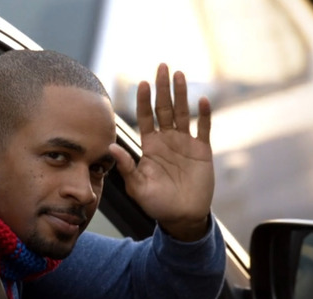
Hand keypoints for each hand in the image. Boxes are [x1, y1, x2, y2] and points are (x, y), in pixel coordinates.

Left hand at [109, 63, 213, 241]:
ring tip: (179, 75)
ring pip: (182, 113)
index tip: (142, 83)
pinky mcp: (202, 151)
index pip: (145, 117)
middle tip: (162, 66)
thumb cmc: (156, 203)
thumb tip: (109, 147)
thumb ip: (125, 166)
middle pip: (164, 108)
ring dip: (181, 94)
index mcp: (150, 146)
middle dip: (162, 88)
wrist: (182, 217)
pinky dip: (203, 115)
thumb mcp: (137, 186)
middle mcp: (167, 140)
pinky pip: (203, 129)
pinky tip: (202, 101)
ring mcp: (185, 143)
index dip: (144, 100)